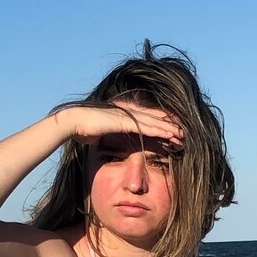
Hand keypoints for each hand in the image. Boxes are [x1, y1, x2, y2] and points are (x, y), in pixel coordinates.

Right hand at [60, 104, 183, 146]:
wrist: (72, 123)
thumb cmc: (81, 130)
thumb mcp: (96, 136)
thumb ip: (102, 137)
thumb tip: (99, 142)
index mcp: (122, 118)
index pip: (145, 122)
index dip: (158, 128)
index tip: (170, 135)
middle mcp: (127, 115)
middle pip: (152, 121)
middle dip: (168, 127)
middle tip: (183, 134)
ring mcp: (126, 116)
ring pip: (153, 122)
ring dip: (168, 128)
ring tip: (182, 134)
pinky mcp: (124, 121)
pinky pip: (146, 126)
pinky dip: (159, 130)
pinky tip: (170, 134)